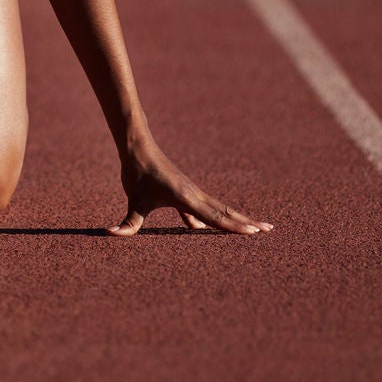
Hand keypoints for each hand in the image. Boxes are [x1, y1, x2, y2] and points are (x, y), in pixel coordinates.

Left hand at [110, 143, 271, 236]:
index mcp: (186, 198)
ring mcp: (191, 192)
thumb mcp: (133, 201)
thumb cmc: (137, 173)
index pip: (215, 217)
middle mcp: (194, 195)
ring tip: (255, 226)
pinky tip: (201, 228)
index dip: (235, 227)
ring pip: (219, 209)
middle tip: (269, 230)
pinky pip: (205, 207)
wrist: (138, 148)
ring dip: (236, 218)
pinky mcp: (185, 191)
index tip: (254, 232)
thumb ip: (129, 222)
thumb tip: (112, 234)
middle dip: (246, 222)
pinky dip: (212, 217)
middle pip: (225, 212)